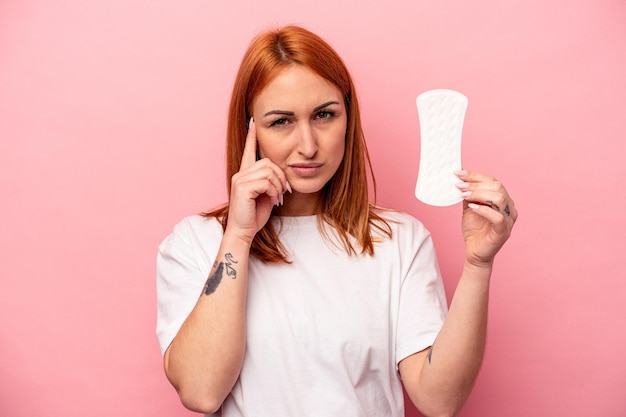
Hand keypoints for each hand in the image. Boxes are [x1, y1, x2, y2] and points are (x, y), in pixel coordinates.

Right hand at [226, 119, 289, 243]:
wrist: (244, 231)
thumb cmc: (254, 216)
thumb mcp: (267, 195)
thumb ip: (271, 182)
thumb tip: (282, 176)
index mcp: (245, 174)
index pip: (248, 150)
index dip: (251, 136)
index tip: (253, 122)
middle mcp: (240, 174)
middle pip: (268, 162)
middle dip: (280, 177)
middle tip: (284, 192)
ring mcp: (240, 179)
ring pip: (269, 171)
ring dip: (278, 186)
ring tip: (278, 198)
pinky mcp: (242, 187)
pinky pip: (266, 181)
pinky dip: (274, 191)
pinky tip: (273, 201)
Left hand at [455, 170, 517, 267]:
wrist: (474, 252)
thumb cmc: (474, 230)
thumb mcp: (469, 207)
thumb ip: (468, 194)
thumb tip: (460, 178)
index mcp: (503, 199)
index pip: (492, 181)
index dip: (475, 175)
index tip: (458, 173)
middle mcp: (509, 207)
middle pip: (497, 187)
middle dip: (476, 184)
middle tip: (459, 185)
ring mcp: (509, 219)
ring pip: (499, 198)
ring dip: (479, 194)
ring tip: (464, 195)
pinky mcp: (504, 231)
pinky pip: (498, 217)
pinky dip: (484, 210)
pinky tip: (472, 207)